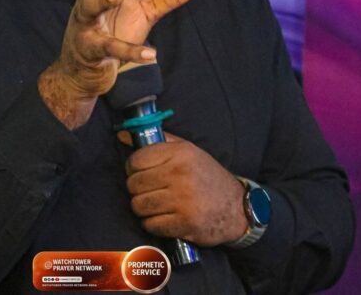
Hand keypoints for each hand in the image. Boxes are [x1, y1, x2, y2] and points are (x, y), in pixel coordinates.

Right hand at [40, 0, 205, 127]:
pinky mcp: (92, 51)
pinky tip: (151, 55)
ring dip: (100, 1)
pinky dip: (130, 51)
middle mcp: (88, 2)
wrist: (85, 70)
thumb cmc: (114, 29)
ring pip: (88, 9)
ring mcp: (87, 26)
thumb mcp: (146, 11)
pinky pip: (109, 48)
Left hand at [121, 131, 246, 246]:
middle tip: (151, 191)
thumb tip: (122, 135)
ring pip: (139, 206)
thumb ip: (157, 141)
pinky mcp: (184, 223)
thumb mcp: (188, 151)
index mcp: (181, 153)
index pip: (136, 160)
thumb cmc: (208, 177)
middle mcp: (181, 174)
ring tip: (157, 204)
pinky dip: (153, 224)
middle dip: (138, 190)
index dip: (133, 168)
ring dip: (144, 208)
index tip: (141, 173)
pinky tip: (165, 218)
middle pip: (134, 184)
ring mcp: (183, 200)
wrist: (238, 207)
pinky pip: (150, 225)